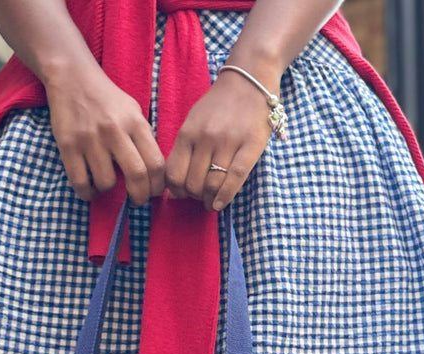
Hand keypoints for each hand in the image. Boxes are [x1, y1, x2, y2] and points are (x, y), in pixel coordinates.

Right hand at [45, 63, 165, 205]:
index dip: (158, 186)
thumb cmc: (107, 99)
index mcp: (135, 123)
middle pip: (137, 176)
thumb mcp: (133, 111)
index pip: (156, 163)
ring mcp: (90, 139)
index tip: (153, 192)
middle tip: (137, 201)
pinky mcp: (68, 145)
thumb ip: (144, 139)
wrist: (72, 77)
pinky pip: (80, 182)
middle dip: (140, 197)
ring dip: (108, 190)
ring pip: (107, 183)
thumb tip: (154, 174)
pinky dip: (88, 193)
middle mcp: (114, 131)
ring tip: (106, 182)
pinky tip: (91, 188)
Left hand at [165, 69, 275, 211]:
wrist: (250, 79)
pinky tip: (219, 204)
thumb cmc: (220, 105)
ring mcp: (227, 143)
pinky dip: (224, 197)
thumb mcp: (194, 121)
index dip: (175, 190)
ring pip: (211, 184)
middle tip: (200, 196)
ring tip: (210, 200)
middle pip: (192, 183)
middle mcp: (205, 138)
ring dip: (208, 199)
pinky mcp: (249, 147)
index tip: (181, 194)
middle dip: (194, 195)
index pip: (173, 173)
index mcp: (188, 132)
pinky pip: (233, 180)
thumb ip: (184, 151)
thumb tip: (173, 189)